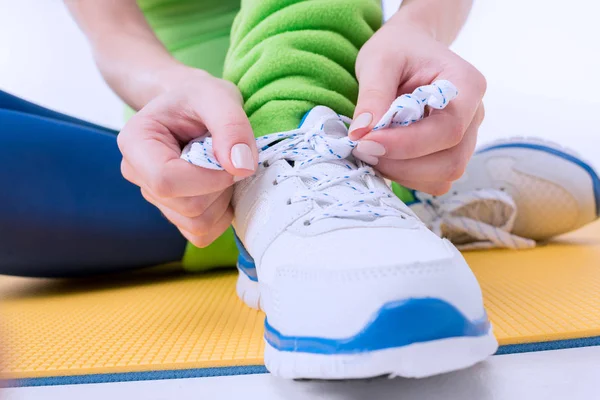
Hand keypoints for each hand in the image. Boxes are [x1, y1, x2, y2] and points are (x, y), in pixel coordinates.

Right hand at [118, 68, 257, 246]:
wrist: (192, 107)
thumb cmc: (200, 98)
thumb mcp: (218, 96)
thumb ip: (231, 125)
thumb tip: (241, 166)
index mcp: (135, 142)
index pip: (166, 181)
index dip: (208, 178)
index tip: (231, 159)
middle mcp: (138, 175)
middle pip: (187, 207)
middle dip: (220, 187)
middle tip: (228, 158)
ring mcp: (155, 199)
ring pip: (197, 224)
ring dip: (223, 200)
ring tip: (222, 168)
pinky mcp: (174, 215)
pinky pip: (202, 234)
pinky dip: (222, 214)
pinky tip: (221, 187)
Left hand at [349, 18, 485, 194]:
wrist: (409, 48)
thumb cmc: (397, 49)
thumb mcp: (379, 60)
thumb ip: (372, 95)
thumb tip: (361, 134)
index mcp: (468, 85)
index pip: (449, 130)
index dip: (406, 144)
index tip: (366, 142)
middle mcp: (475, 115)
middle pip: (450, 161)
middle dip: (402, 164)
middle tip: (363, 149)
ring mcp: (466, 138)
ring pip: (443, 177)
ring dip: (402, 174)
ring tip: (371, 151)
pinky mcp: (449, 153)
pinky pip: (434, 180)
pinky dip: (406, 177)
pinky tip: (384, 157)